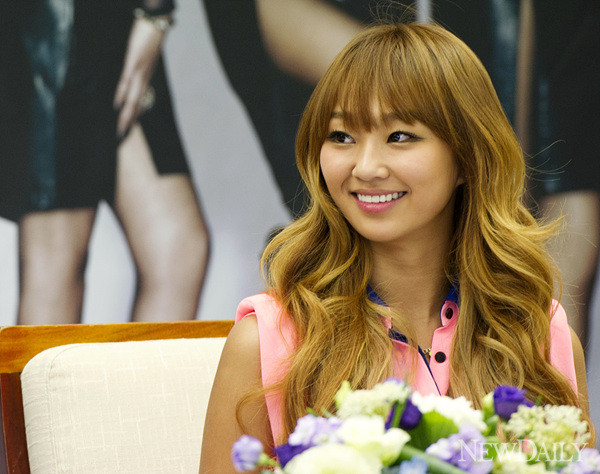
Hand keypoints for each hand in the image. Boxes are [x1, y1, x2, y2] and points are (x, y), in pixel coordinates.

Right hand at [113, 18, 165, 136]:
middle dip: (130, 122)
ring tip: (121, 129)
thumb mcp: (144, 57)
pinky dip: (122, 95)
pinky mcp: (133, 63)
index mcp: (147, 78)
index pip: (140, 101)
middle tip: (122, 137)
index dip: (135, 116)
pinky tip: (117, 105)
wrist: (157, 23)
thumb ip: (137, 69)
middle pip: (137, 105)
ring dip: (127, 115)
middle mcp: (145, 78)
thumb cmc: (149, 38)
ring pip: (133, 98)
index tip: (129, 130)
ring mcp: (140, 72)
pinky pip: (127, 82)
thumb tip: (130, 81)